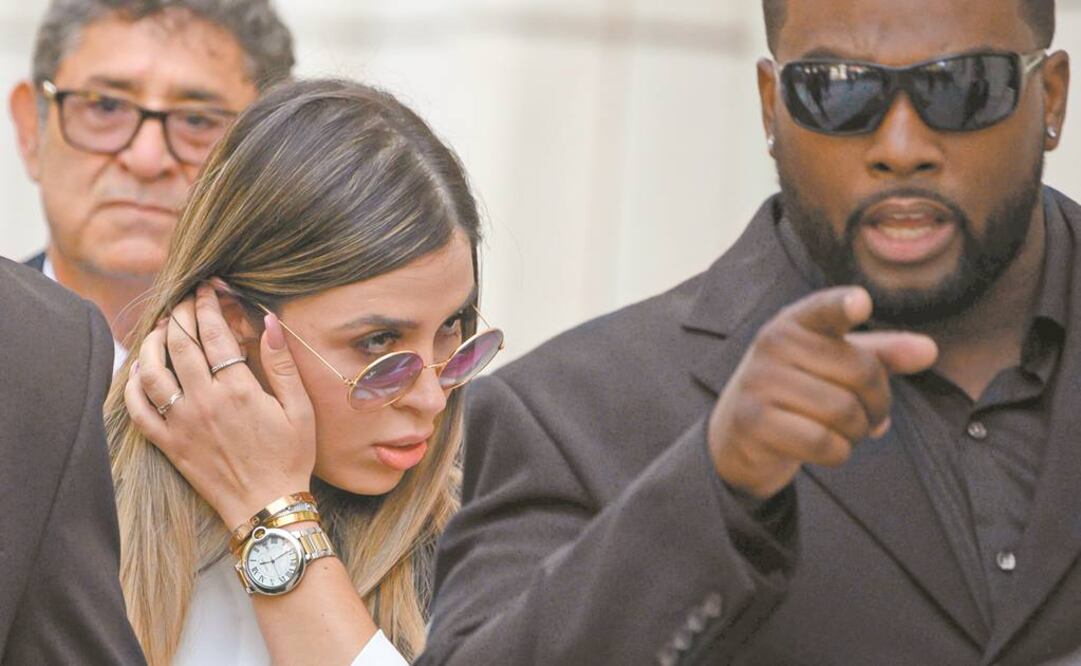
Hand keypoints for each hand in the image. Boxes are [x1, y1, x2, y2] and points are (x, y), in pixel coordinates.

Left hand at [125, 282, 315, 528]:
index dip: (207, 305)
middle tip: (183, 299)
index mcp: (238, 390)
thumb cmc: (291, 457)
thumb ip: (282, 364)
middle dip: (179, 314)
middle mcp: (204, 402)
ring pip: (152, 372)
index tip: (208, 288)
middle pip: (179, 344)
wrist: (268, 506)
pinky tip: (141, 371)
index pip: (214, 333)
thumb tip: (270, 322)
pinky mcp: (170, 444)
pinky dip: (135, 386)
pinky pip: (140, 411)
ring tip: (161, 328)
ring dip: (152, 343)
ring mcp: (182, 424)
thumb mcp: (300, 409)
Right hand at [708, 286, 937, 498]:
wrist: (737, 434)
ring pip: (844, 411)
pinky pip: (823, 442)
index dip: (843, 306)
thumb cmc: (796, 392)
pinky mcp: (753, 420)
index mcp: (795, 322)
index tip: (861, 302)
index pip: (823, 309)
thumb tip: (929, 350)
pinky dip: (839, 452)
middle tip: (868, 415)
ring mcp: (760, 381)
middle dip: (878, 403)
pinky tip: (828, 448)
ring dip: (859, 432)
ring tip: (846, 432)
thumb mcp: (833, 366)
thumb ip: (880, 355)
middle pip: (861, 372)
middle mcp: (773, 344)